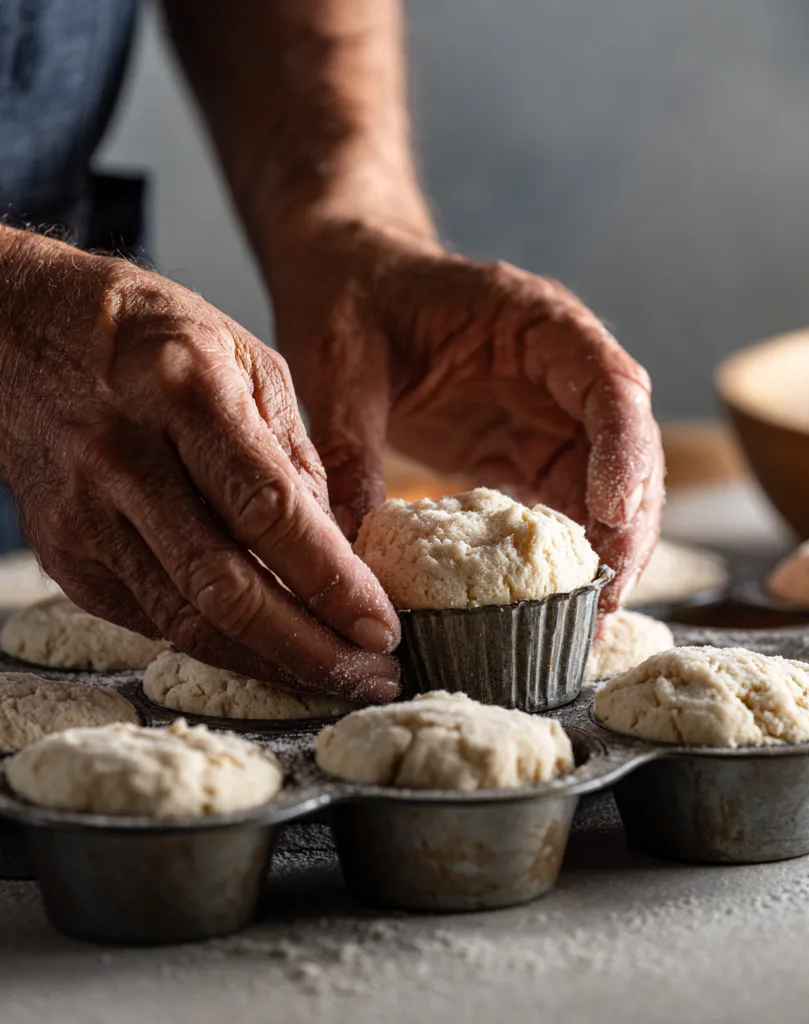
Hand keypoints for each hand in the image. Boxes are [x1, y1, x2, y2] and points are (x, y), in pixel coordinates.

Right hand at [0, 228, 399, 699]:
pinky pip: (154, 620)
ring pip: (187, 622)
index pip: (268, 512)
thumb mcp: (249, 360)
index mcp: (184, 391)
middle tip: (373, 676)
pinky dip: (221, 644)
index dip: (331, 581)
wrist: (20, 333)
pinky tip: (273, 651)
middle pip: (226, 587)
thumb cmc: (153, 335)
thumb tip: (342, 548)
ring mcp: (84, 515)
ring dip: (272, 663)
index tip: (383, 625)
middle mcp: (124, 459)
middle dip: (310, 649)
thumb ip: (299, 455)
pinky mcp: (66, 556)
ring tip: (338, 677)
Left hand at [267, 224, 663, 610]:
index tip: (613, 513)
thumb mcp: (340, 365)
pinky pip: (565, 505)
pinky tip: (560, 600)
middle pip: (627, 446)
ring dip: (609, 548)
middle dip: (628, 522)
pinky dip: (569, 552)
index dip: (624, 449)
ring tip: (591, 616)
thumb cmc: (350, 297)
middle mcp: (560, 371)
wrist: (345, 277)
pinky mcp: (525, 452)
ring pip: (608, 485)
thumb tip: (347, 551)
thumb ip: (350, 447)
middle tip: (606, 596)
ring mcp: (548, 414)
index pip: (609, 382)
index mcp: (535, 323)